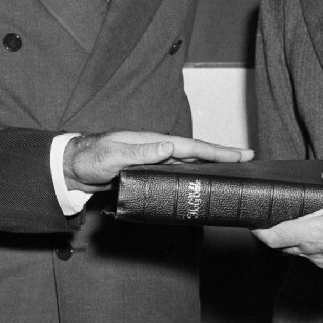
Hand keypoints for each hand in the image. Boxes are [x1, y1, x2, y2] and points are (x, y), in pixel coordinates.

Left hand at [63, 131, 251, 191]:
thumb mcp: (115, 155)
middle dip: (223, 155)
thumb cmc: (91, 158)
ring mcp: (155, 160)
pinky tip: (203, 180)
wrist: (73, 166)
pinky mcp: (149, 172)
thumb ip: (141, 153)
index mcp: (155, 142)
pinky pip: (178, 172)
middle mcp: (158, 149)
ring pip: (190, 162)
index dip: (217, 151)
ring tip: (234, 169)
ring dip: (212, 164)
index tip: (240, 154)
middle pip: (198, 153)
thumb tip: (171, 147)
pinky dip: (195, 174)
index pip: (192, 147)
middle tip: (249, 159)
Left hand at [253, 162, 322, 274]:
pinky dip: (318, 249)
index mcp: (311, 234)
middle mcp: (314, 253)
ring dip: (299, 243)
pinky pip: (320, 260)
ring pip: (303, 255)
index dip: (260, 231)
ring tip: (305, 226)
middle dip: (277, 236)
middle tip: (275, 223)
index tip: (254, 225)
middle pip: (283, 248)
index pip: (273, 237)